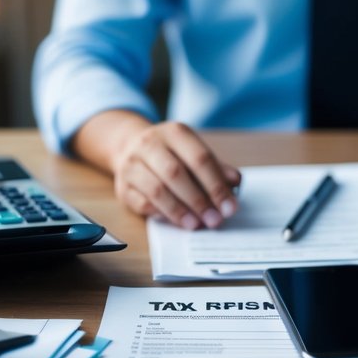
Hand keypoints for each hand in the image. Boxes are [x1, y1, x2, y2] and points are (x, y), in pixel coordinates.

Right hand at [74, 111, 240, 228]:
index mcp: (175, 133)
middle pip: (176, 174)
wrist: (130, 146)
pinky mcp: (122, 186)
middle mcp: (150, 144)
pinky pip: (143, 203)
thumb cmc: (172, 154)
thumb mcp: (195, 152)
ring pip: (157, 190)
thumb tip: (235, 183)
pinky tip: (177, 221)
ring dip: (180, 211)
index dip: (216, 185)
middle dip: (198, 200)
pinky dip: (162, 214)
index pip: (200, 158)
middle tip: (214, 220)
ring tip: (196, 224)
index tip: (229, 207)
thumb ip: (216, 168)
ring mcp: (132, 164)